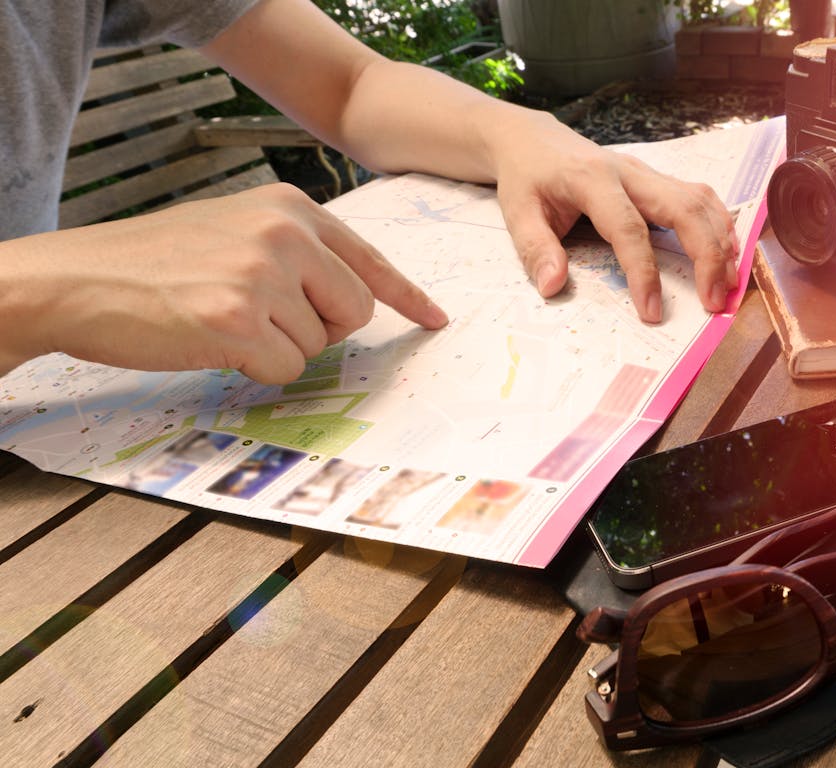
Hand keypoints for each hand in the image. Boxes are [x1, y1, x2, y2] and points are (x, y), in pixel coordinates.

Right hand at [0, 184, 445, 382]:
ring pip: (320, 344)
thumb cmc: (157, 261)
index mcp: (290, 207)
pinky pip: (286, 369)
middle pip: (356, 310)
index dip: (407, 295)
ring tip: (224, 319)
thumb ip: (297, 251)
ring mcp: (263, 276)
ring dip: (280, 348)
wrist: (80, 278)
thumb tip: (353, 296)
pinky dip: (256, 369)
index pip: (370, 257)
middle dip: (321, 328)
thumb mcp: (236, 228)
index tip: (436, 319)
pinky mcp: (239, 320)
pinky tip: (214, 341)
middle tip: (263, 318)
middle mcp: (285, 233)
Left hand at [489, 110, 738, 322]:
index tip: (653, 311)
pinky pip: (700, 197)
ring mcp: (649, 172)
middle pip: (684, 207)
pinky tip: (727, 253)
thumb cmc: (527, 178)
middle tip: (714, 301)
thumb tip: (553, 286)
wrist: (533, 140)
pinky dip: (720, 225)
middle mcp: (630, 172)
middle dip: (707, 255)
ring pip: (700, 199)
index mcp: (593, 180)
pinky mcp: (658, 179)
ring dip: (722, 240)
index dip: (644, 272)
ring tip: (729, 282)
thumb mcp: (517, 213)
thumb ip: (535, 249)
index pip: (629, 229)